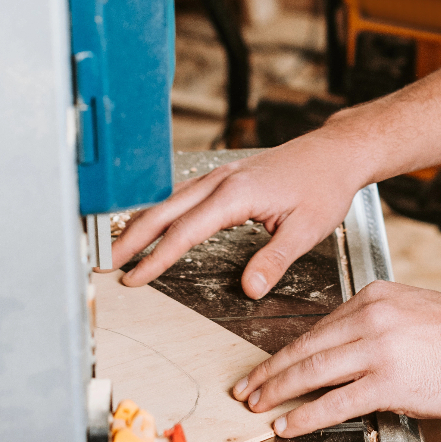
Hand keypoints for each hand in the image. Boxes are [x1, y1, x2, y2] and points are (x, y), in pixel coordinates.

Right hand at [112, 131, 367, 297]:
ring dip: (143, 224)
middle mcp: (221, 180)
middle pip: (165, 211)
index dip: (156, 257)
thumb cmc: (323, 185)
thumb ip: (273, 259)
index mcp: (236, 193)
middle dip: (132, 238)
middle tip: (104, 263)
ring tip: (119, 248)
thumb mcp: (306, 228)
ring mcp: (221, 175)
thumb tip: (248, 289)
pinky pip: (184, 195)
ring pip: (170, 201)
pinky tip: (155, 225)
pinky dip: (162, 213)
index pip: (185, 231)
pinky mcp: (226, 177)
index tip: (134, 277)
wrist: (335, 152)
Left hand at [232, 280, 440, 436]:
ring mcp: (377, 348)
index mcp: (376, 296)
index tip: (274, 362)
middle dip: (272, 369)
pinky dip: (305, 415)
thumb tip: (352, 356)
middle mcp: (371, 315)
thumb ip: (381, 327)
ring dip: (278, 390)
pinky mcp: (387, 381)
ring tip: (259, 404)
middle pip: (307, 345)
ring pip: (311, 371)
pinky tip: (289, 424)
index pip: (321, 325)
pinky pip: (334, 401)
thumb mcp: (416, 313)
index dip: (292, 349)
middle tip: (248, 384)